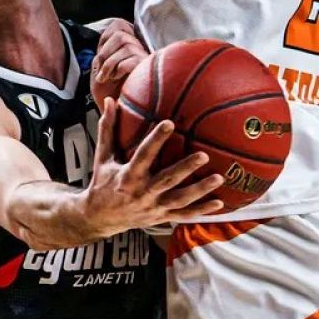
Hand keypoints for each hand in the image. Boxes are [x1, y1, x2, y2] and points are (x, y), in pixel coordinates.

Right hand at [82, 98, 223, 233]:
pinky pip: (183, 215)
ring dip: (200, 190)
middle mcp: (142, 193)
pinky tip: (219, 203)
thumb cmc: (102, 183)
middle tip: (204, 155)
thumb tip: (111, 100)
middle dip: (185, 168)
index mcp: (128, 176)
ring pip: (180, 200)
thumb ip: (108, 129)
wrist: (100, 218)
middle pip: (167, 180)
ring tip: (219, 178)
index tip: (169, 123)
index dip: (156, 139)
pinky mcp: (160, 217)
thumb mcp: (103, 157)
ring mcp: (153, 207)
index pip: (143, 155)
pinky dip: (201, 210)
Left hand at [90, 18, 150, 109]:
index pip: (118, 25)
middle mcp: (139, 50)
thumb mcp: (99, 71)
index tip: (98, 58)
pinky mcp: (148, 70)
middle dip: (104, 53)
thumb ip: (102, 54)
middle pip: (120, 34)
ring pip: (125, 44)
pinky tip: (116, 79)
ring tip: (106, 78)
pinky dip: (118, 68)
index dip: (104, 38)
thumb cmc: (109, 95)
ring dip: (109, 62)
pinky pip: (131, 59)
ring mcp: (145, 59)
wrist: (117, 115)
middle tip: (100, 71)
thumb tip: (103, 37)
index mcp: (128, 48)